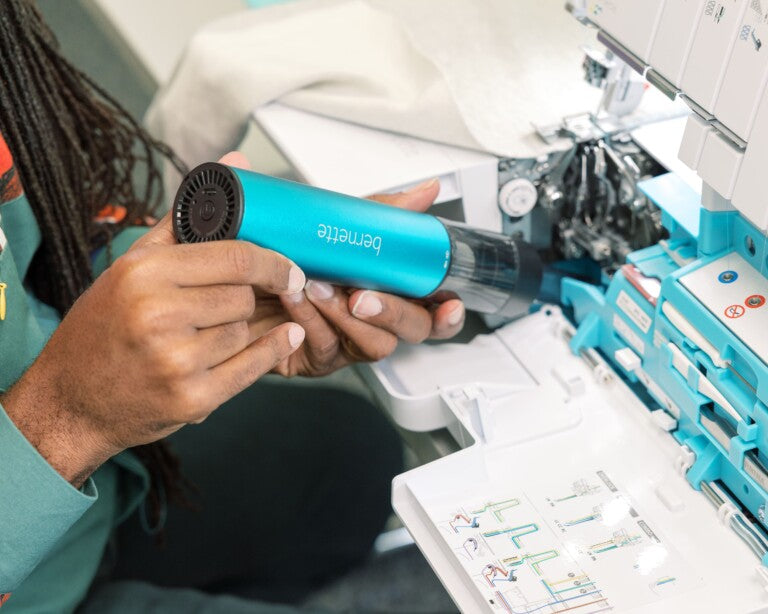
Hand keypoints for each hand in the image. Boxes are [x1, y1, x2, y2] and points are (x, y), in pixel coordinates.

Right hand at [2, 157, 306, 485]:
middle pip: (243, 297)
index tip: (291, 267)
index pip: (235, 258)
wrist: (72, 398)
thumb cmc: (105, 324)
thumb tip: (237, 163)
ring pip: (245, 330)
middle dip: (247, 299)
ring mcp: (176, 362)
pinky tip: (286, 336)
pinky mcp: (192, 400)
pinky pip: (253, 368)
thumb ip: (188, 218)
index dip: (273, 262)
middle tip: (244, 300)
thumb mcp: (133, 266)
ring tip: (220, 328)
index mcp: (144, 274)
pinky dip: (273, 350)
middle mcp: (158, 316)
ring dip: (244, 327)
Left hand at [218, 151, 464, 376]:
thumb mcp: (332, 226)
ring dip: (349, 317)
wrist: (221, 276)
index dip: (447, 311)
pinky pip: (327, 347)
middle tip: (363, 295)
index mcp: (384, 288)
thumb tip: (427, 187)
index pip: (430, 307)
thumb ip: (376, 210)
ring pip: (374, 344)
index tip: (449, 301)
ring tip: (318, 289)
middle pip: (412, 330)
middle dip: (394, 312)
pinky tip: (294, 300)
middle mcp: (370, 318)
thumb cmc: (280, 253)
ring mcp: (345, 339)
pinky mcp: (315, 356)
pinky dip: (312, 321)